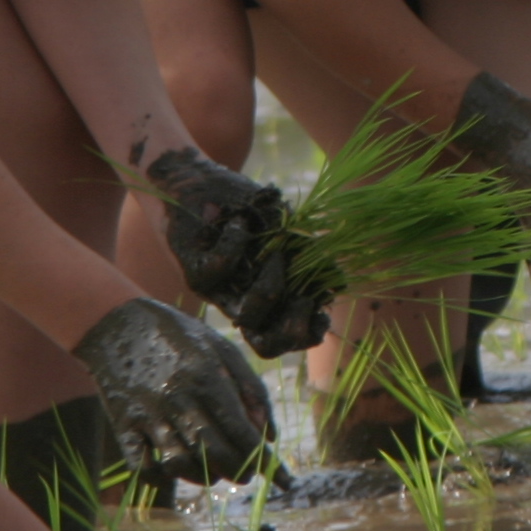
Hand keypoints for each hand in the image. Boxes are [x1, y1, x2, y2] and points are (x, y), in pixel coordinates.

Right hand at [69, 298, 273, 484]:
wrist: (117, 324)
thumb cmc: (178, 335)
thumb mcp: (221, 348)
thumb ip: (251, 389)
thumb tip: (271, 436)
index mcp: (205, 375)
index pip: (240, 429)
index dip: (262, 458)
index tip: (279, 476)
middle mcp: (177, 398)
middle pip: (213, 452)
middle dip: (237, 471)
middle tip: (247, 476)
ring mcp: (147, 414)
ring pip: (178, 464)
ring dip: (202, 477)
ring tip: (214, 473)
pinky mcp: (123, 425)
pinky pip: (141, 466)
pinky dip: (161, 477)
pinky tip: (175, 470)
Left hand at [142, 148, 324, 357]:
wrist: (198, 184)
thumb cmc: (250, 209)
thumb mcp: (289, 231)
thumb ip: (310, 258)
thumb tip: (337, 285)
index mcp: (269, 298)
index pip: (288, 338)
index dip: (309, 332)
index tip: (320, 302)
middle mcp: (243, 302)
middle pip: (268, 346)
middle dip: (294, 326)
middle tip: (303, 294)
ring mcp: (219, 291)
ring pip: (248, 315)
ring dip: (273, 279)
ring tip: (277, 248)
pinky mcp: (193, 271)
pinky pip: (219, 271)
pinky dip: (236, 243)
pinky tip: (238, 222)